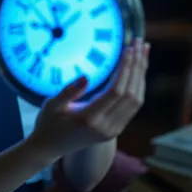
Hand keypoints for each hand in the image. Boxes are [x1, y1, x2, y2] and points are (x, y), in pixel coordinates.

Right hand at [29, 38, 149, 162]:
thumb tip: (86, 77)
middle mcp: (106, 126)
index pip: (116, 91)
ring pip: (136, 101)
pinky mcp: (115, 129)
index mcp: (90, 118)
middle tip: (142, 44)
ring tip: (143, 52)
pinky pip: (133, 106)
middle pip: (131, 94)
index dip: (125, 68)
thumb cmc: (48, 122)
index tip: (129, 49)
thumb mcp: (52, 104)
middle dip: (138, 66)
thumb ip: (68, 91)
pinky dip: (138, 86)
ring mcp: (113, 130)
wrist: (50, 147)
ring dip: (141, 75)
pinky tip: (137, 71)